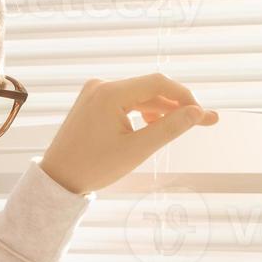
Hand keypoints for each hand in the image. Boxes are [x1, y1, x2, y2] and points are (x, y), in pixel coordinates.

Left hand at [38, 73, 218, 194]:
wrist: (57, 179)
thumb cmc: (94, 167)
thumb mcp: (137, 150)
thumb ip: (170, 129)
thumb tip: (198, 112)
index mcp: (110, 93)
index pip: (158, 83)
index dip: (185, 97)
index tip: (203, 115)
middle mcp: (101, 86)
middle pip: (150, 88)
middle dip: (176, 105)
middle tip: (205, 121)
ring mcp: (94, 92)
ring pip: (138, 95)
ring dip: (160, 109)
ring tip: (179, 127)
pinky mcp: (92, 102)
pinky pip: (125, 101)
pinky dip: (142, 112)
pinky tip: (153, 126)